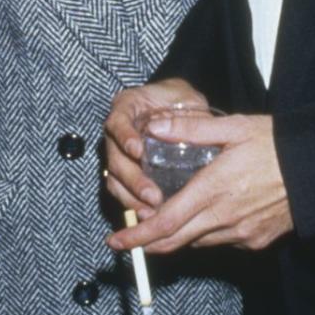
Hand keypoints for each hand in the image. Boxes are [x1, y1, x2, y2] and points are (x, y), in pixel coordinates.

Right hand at [104, 78, 207, 213]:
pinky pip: (122, 191)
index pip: (118, 122)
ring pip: (115, 178)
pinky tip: (149, 215)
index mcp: (126, 107)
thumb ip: (191, 114)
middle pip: (114, 157)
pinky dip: (133, 204)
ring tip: (151, 212)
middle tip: (152, 195)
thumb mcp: (187, 98)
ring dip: (131, 197)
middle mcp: (116, 132)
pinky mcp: (124, 173)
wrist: (174, 105)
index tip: (137, 151)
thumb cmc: (179, 99)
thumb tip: (200, 131)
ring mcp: (117, 153)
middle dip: (132, 179)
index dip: (125, 137)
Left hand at [106, 112, 293, 254]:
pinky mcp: (255, 241)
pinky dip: (206, 232)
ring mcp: (241, 234)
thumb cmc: (276, 144)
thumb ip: (190, 130)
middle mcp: (224, 218)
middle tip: (128, 238)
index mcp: (214, 189)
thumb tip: (154, 127)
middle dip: (147, 242)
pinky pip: (220, 242)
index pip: (165, 223)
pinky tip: (208, 214)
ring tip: (167, 216)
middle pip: (175, 241)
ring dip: (177, 234)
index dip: (137, 235)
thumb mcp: (234, 128)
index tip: (115, 240)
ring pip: (197, 242)